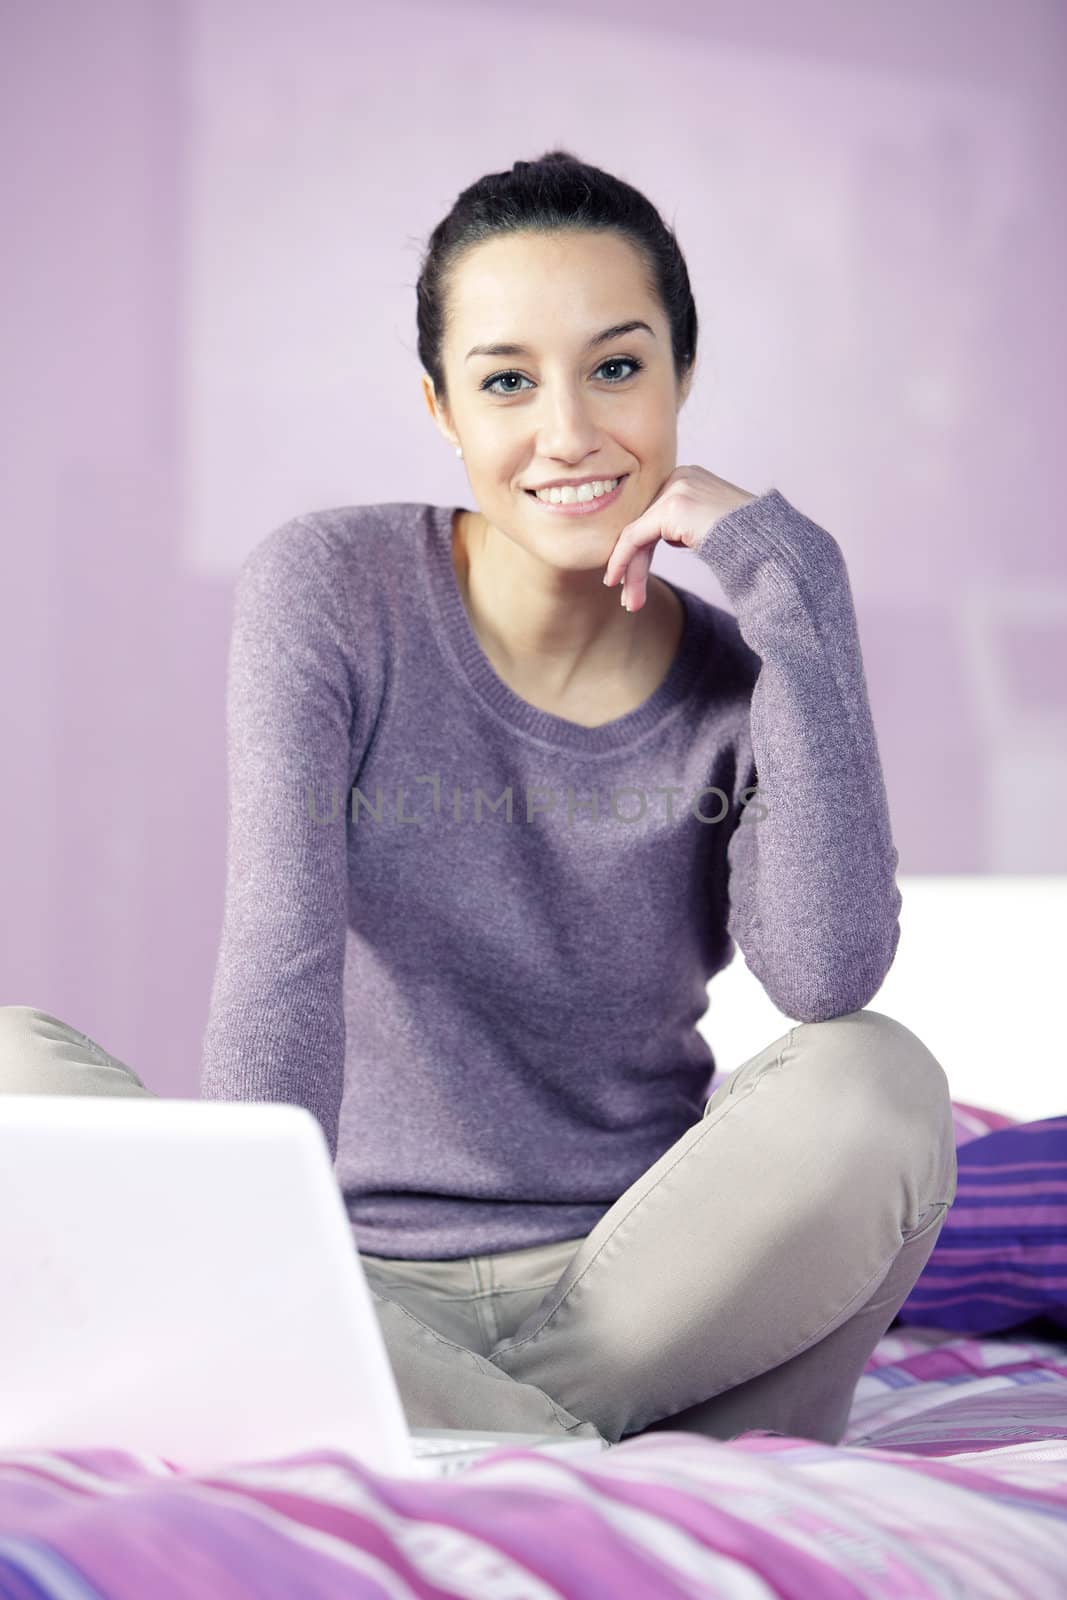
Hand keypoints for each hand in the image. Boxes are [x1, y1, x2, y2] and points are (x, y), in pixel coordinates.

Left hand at [602, 466, 758, 610]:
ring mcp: (675, 488)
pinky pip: (634, 536)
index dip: (643, 551)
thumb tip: (668, 539)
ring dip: (632, 571)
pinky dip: (623, 561)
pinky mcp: (672, 505)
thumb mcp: (710, 528)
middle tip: (629, 598)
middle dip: (636, 565)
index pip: (656, 518)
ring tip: (630, 602)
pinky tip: (618, 581)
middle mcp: (680, 476)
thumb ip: (685, 527)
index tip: (632, 581)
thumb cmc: (750, 542)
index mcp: (690, 479)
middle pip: (644, 525)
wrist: (769, 542)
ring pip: (637, 534)